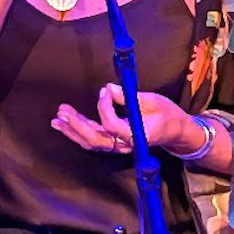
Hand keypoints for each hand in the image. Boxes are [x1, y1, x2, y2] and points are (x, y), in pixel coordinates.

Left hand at [51, 84, 196, 155]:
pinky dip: (77, 133)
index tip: (104, 91)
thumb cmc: (167, 114)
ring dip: (73, 131)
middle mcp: (126, 144)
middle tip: (64, 111)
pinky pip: (93, 140)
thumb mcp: (153, 100)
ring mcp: (119, 145)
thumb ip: (129, 96)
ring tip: (57, 118)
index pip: (113, 125)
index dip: (104, 108)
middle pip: (97, 140)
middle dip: (78, 126)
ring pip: (91, 143)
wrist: (175, 130)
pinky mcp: (114, 142)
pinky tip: (64, 123)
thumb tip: (108, 88)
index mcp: (138, 135)